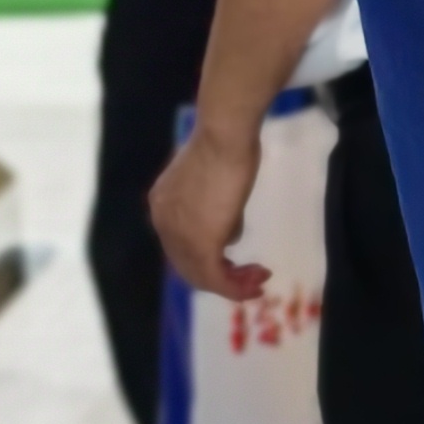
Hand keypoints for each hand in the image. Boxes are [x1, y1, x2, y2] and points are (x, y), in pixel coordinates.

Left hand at [149, 118, 269, 301]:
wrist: (223, 137)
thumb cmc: (225, 145)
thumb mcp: (215, 179)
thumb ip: (215, 207)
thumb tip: (229, 234)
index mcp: (163, 207)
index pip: (180, 244)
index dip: (209, 255)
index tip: (237, 256)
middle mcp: (164, 225)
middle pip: (188, 265)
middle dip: (222, 275)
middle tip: (253, 274)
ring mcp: (180, 237)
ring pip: (202, 275)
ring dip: (232, 284)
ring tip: (259, 279)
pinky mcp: (202, 244)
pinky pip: (216, 277)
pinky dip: (235, 287)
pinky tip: (256, 283)